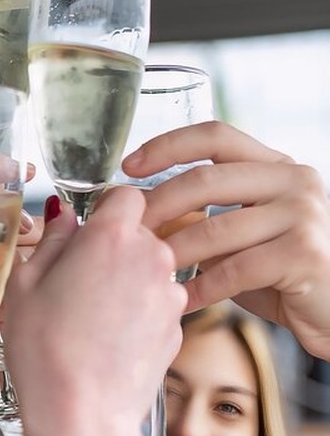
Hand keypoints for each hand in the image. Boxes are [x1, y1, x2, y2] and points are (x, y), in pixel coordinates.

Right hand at [4, 188, 185, 435]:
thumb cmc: (46, 350)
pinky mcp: (178, 324)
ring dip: (129, 274)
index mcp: (111, 237)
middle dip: (114, 243)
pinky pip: (159, 297)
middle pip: (139, 230)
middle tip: (81, 274)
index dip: (107, 206)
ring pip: (150, 264)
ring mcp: (169, 292)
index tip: (92, 224)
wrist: (81, 414)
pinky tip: (113, 332)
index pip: (127, 194)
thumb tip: (62, 215)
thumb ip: (51, 239)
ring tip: (95, 309)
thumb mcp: (27, 283)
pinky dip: (141, 305)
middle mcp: (150, 257)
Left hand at [123, 120, 329, 359]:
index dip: (167, 145)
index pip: (214, 135)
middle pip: (205, 179)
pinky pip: (236, 269)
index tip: (129, 165)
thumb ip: (206, 216)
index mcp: (273, 164)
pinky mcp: (306, 254)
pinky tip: (183, 299)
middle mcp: (292, 179)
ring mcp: (303, 214)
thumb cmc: (283, 269)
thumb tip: (143, 212)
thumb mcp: (244, 231)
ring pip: (215, 227)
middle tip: (128, 227)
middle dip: (157, 203)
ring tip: (146, 267)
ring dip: (172, 251)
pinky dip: (202, 287)